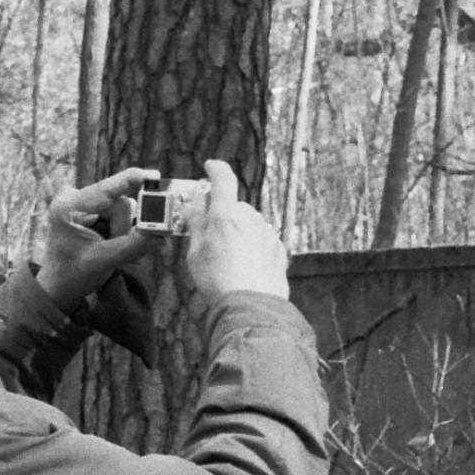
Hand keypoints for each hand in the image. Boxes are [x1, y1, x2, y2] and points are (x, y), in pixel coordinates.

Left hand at [35, 167, 161, 313]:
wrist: (57, 287)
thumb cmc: (74, 275)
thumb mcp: (105, 261)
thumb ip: (134, 245)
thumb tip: (161, 234)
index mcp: (69, 207)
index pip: (107, 189)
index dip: (132, 180)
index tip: (154, 175)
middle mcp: (73, 198)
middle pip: (118, 203)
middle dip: (123, 228)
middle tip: (114, 247)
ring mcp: (80, 203)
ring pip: (121, 210)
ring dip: (121, 231)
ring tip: (107, 249)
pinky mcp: (87, 210)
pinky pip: (115, 214)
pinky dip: (118, 230)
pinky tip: (107, 243)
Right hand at [181, 160, 290, 302]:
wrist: (252, 308)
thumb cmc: (219, 283)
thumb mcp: (195, 253)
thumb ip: (196, 225)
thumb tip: (195, 206)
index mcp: (226, 216)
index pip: (223, 179)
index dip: (216, 169)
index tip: (211, 166)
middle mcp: (251, 220)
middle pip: (235, 206)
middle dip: (223, 214)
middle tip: (211, 233)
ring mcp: (268, 234)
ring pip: (251, 223)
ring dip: (239, 231)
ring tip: (229, 258)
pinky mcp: (279, 250)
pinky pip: (263, 239)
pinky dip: (254, 245)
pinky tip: (246, 265)